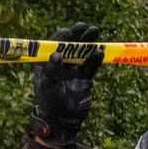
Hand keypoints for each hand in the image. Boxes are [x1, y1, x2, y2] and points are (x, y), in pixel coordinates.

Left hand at [30, 22, 100, 141]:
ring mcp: (74, 70)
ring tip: (95, 32)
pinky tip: (99, 52)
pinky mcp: (85, 78)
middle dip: (78, 35)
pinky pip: (91, 65)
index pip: (54, 45)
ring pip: (82, 52)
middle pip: (70, 45)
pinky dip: (95, 58)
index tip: (69, 31)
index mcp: (47, 63)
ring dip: (89, 43)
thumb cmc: (49, 103)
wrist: (61, 121)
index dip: (62, 36)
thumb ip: (52, 71)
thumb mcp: (47, 87)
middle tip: (86, 27)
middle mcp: (61, 64)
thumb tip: (56, 54)